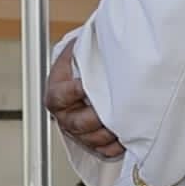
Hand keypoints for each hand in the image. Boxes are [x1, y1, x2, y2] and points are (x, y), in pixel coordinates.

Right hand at [42, 38, 123, 160]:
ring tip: (124, 123)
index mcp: (57, 92)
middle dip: (97, 119)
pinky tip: (127, 138)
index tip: (85, 86)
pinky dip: (115, 147)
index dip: (72, 92)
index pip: (59, 96)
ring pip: (91, 140)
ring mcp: (77, 130)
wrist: (84, 77)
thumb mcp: (79, 51)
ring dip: (108, 134)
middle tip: (114, 110)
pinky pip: (103, 151)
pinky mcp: (91, 141)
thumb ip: (84, 48)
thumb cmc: (83, 64)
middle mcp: (65, 114)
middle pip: (77, 123)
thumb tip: (99, 35)